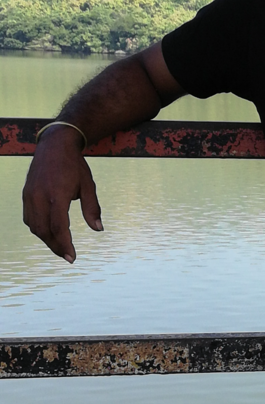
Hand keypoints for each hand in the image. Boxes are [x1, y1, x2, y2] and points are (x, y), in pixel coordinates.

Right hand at [22, 128, 102, 262]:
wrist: (54, 145)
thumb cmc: (75, 165)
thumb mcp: (88, 185)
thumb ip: (92, 208)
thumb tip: (98, 229)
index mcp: (57, 194)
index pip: (59, 227)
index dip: (65, 245)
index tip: (72, 258)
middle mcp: (40, 196)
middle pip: (44, 231)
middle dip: (56, 246)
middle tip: (68, 256)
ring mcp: (30, 195)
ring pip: (34, 227)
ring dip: (47, 239)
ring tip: (60, 246)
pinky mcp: (26, 194)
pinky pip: (29, 218)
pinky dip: (38, 228)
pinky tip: (49, 232)